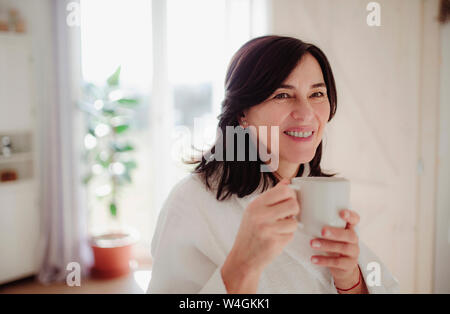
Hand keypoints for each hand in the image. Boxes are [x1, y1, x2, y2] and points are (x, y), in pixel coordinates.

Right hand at [221, 178, 299, 292]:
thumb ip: (272, 196)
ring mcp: (268, 229)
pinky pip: (291, 234)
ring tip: (280, 228)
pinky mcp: (275, 242)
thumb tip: (288, 182)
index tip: (288, 200)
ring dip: (290, 225)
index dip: (291, 194)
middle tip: (287, 215)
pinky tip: (276, 237)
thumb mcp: (255, 211)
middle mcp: (260, 215)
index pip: (284, 190)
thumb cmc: (250, 233)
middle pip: (293, 204)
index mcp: (256, 204)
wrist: (243, 257)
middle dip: (294, 210)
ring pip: (294, 221)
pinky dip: (287, 236)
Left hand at [309, 209, 366, 292]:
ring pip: (343, 248)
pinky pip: (337, 263)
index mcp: (350, 228)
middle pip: (350, 235)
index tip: (342, 213)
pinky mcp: (349, 265)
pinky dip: (324, 260)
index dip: (350, 216)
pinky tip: (313, 258)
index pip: (355, 219)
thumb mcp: (330, 233)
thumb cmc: (332, 243)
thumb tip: (299, 215)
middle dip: (336, 233)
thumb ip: (321, 224)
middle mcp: (354, 240)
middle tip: (322, 231)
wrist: (342, 266)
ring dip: (326, 245)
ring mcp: (353, 253)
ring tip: (312, 243)